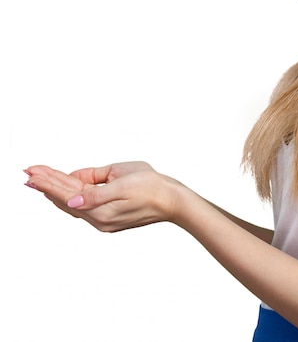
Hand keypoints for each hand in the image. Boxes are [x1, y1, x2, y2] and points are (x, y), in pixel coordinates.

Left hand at [25, 162, 181, 231]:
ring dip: (55, 190)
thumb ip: (95, 190)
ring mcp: (104, 221)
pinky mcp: (109, 218)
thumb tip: (70, 201)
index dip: (48, 181)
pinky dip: (69, 196)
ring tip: (39, 181)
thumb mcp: (123, 180)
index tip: (31, 172)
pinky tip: (62, 193)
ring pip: (72, 202)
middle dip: (47, 184)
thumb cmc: (152, 186)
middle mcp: (99, 219)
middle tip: (28, 173)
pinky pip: (83, 206)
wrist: (173, 201)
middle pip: (65, 198)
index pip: (66, 192)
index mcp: (101, 209)